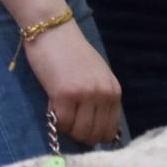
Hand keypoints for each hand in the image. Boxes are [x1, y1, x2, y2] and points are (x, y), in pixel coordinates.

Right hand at [25, 24, 121, 146]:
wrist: (53, 30)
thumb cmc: (73, 53)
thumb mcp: (97, 76)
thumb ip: (101, 99)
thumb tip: (100, 131)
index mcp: (114, 90)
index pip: (110, 130)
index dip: (95, 136)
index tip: (83, 131)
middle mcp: (103, 94)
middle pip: (95, 134)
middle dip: (81, 135)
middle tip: (70, 123)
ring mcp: (85, 94)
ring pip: (79, 132)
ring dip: (68, 129)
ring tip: (62, 113)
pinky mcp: (64, 94)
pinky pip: (62, 123)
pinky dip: (56, 121)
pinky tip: (53, 106)